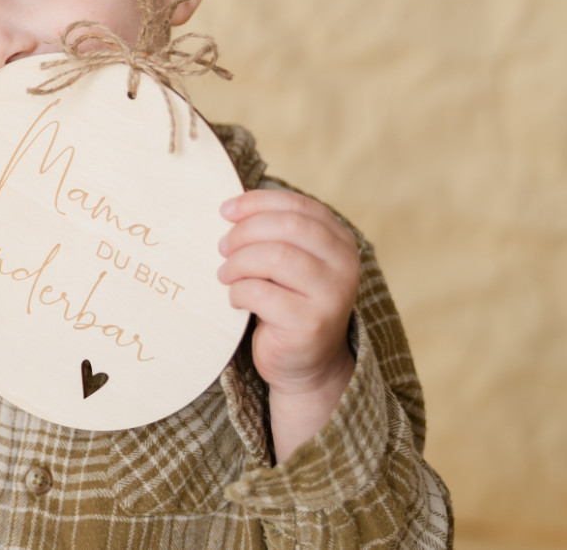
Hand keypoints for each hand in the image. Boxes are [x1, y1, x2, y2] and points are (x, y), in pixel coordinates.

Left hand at [217, 189, 358, 397]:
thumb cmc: (287, 302)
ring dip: (239, 262)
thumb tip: (229, 208)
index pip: (297, 206)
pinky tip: (237, 299)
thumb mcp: (287, 262)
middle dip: (245, 232)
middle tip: (222, 247)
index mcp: (339, 241)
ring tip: (226, 274)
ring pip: (275, 257)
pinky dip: (240, 291)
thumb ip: (273, 234)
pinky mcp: (311, 323)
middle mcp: (344, 264)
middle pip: (288, 226)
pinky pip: (262, 293)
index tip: (225, 210)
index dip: (257, 203)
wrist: (305, 363)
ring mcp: (332, 295)